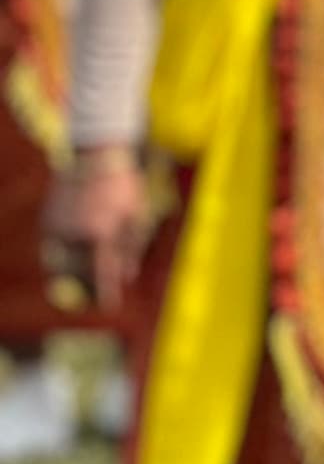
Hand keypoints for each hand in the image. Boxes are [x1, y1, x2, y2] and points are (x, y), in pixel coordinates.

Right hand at [45, 142, 145, 321]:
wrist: (95, 157)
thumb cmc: (123, 187)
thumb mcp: (136, 217)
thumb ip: (131, 249)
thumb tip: (127, 276)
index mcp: (100, 234)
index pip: (101, 274)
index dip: (105, 292)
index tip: (109, 306)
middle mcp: (75, 235)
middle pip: (78, 275)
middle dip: (87, 288)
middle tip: (97, 297)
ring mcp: (57, 229)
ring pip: (60, 265)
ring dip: (72, 276)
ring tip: (85, 280)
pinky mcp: (47, 222)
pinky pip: (53, 249)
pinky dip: (62, 258)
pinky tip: (74, 259)